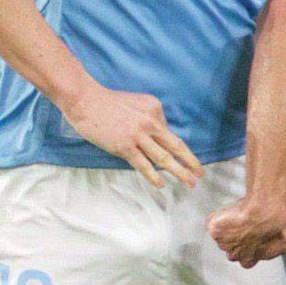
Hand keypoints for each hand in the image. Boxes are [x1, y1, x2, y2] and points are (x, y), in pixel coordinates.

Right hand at [64, 84, 200, 188]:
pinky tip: (161, 184)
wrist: (85, 100)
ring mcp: (138, 135)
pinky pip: (143, 165)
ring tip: (189, 183)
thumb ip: (147, 117)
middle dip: (190, 162)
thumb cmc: (106, 102)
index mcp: (154, 109)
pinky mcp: (125, 146)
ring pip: (164, 158)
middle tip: (200, 173)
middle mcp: (150, 122)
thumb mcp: (135, 102)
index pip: (168, 131)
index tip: (185, 159)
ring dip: (179, 172)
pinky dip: (154, 176)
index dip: (175, 147)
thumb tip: (156, 138)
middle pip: (176, 146)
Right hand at [208, 197, 285, 270]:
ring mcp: (223, 242)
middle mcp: (235, 254)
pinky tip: (232, 211)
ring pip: (223, 236)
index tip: (255, 239)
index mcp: (250, 259)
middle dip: (236, 240)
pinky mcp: (214, 229)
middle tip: (246, 227)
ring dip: (229, 227)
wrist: (264, 211)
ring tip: (242, 216)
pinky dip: (219, 218)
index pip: (246, 260)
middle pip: (231, 250)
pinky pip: (213, 223)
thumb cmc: (278, 227)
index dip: (250, 249)